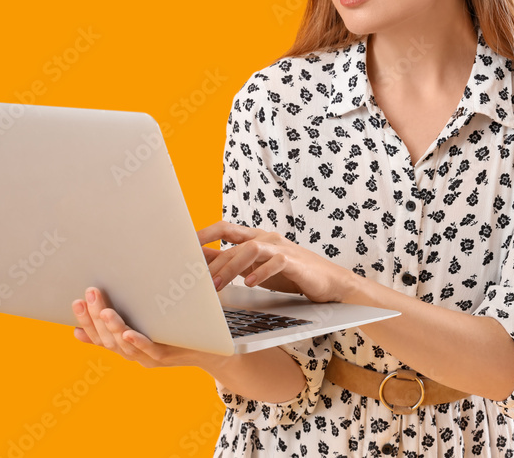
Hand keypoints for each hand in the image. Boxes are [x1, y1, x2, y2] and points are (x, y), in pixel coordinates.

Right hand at [71, 286, 227, 370]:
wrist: (209, 348)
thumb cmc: (175, 327)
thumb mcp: (147, 319)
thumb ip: (127, 313)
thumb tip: (106, 294)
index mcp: (125, 345)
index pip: (97, 336)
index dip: (85, 321)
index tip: (75, 302)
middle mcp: (133, 354)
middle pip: (107, 340)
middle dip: (95, 318)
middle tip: (88, 294)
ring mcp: (148, 357)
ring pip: (124, 345)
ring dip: (112, 327)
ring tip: (104, 310)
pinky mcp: (167, 356)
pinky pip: (150, 350)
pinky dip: (137, 341)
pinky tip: (128, 332)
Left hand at [197, 220, 351, 302]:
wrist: (329, 281)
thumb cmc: (290, 273)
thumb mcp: (256, 268)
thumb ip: (232, 263)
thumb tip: (202, 262)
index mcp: (256, 237)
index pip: (225, 228)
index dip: (204, 234)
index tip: (184, 246)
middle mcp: (266, 238)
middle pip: (234, 240)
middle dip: (215, 260)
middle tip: (199, 279)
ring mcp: (281, 247)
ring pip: (251, 249)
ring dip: (232, 267)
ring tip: (219, 285)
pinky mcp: (295, 261)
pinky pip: (275, 262)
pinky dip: (260, 272)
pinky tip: (250, 284)